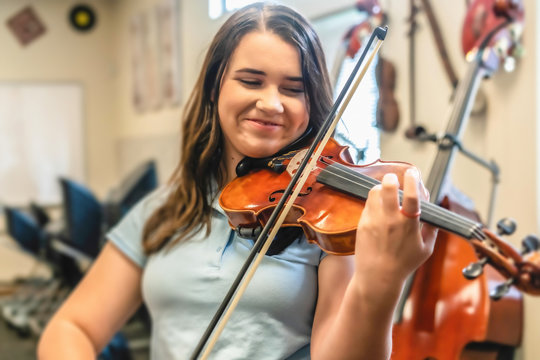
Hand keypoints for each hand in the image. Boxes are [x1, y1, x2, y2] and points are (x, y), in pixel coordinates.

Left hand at [354, 168, 436, 287]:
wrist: (378, 276)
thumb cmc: (404, 264)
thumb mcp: (426, 249)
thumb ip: (432, 228)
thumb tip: (435, 212)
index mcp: (409, 225)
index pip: (412, 196)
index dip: (413, 180)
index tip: (412, 172)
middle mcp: (390, 220)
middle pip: (388, 188)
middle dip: (391, 178)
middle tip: (394, 179)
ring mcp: (374, 220)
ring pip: (374, 192)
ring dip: (381, 188)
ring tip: (386, 192)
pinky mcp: (362, 223)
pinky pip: (367, 204)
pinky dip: (374, 201)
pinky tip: (379, 205)